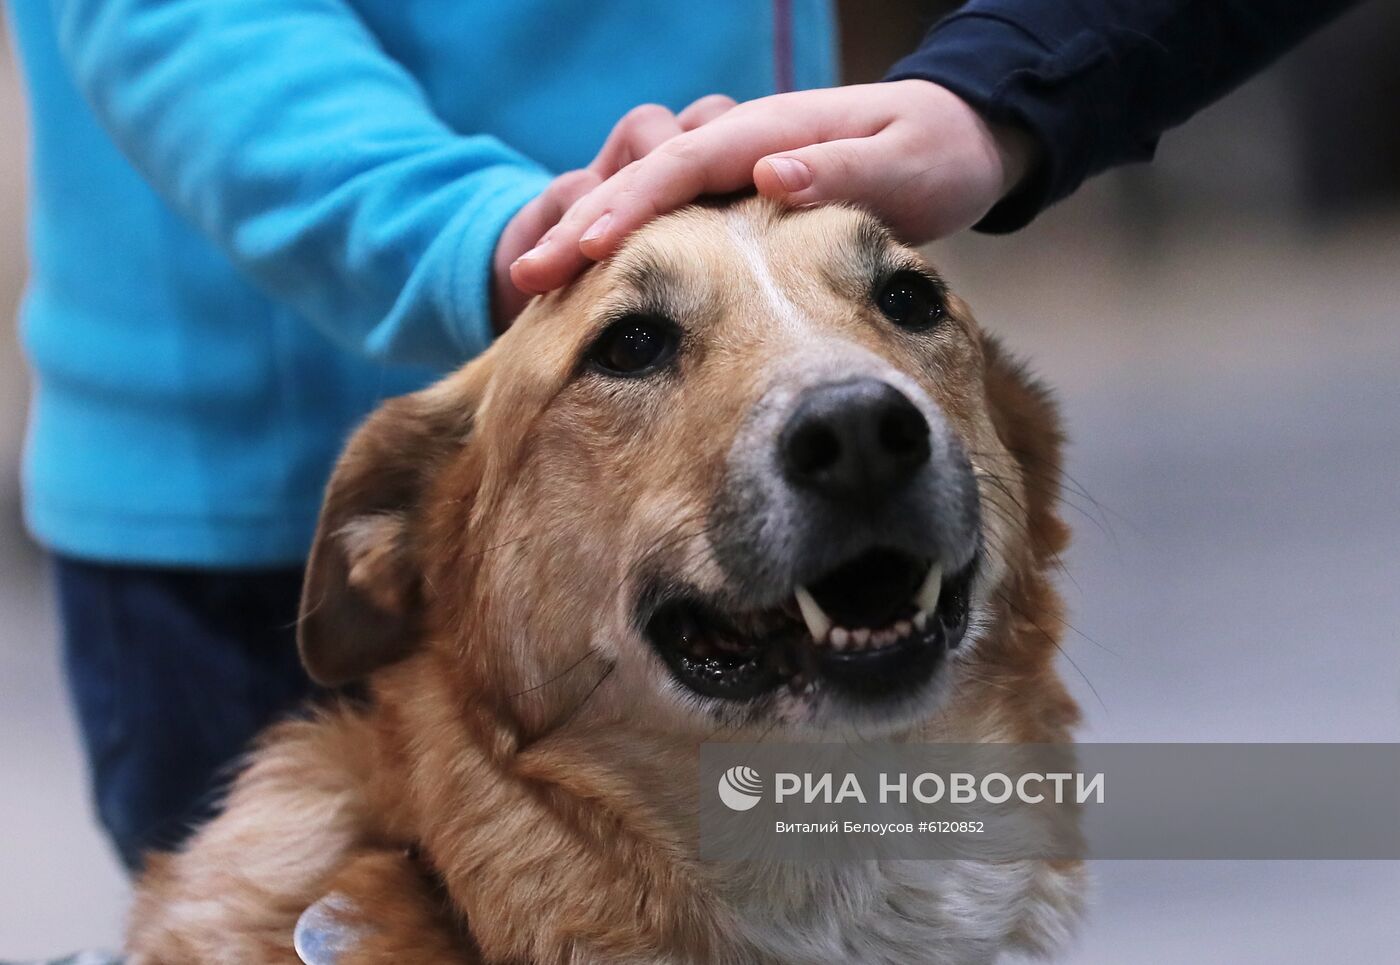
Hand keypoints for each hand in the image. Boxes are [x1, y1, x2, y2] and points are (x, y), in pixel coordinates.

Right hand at [507, 81, 1036, 297]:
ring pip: (643, 197)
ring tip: (535, 286)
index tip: (585, 249)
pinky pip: (667, 219)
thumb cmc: (937, 153)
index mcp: (771, 132)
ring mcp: (734, 170)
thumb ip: (842, 169)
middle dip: (581, 223)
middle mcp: (741, 144)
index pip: (684, 165)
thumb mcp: (906, 162)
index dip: (631, 205)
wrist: (957, 138)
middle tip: (525, 278)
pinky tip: (595, 286)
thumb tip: (770, 175)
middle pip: (643, 179)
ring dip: (587, 235)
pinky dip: (623, 246)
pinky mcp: (737, 197)